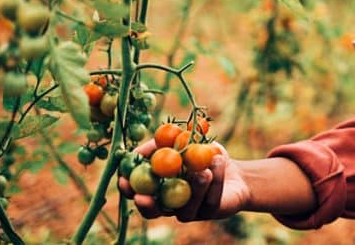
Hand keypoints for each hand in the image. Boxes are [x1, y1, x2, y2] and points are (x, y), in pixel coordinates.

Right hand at [117, 139, 250, 220]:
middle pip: (153, 212)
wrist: (231, 167)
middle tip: (143, 196)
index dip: (128, 190)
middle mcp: (170, 205)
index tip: (123, 181)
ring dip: (194, 188)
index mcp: (158, 189)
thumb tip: (136, 152)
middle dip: (146, 205)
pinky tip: (218, 162)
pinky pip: (209, 200)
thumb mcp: (181, 141)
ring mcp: (190, 211)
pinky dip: (215, 179)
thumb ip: (159, 145)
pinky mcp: (209, 211)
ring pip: (185, 208)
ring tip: (203, 171)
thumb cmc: (201, 154)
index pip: (137, 194)